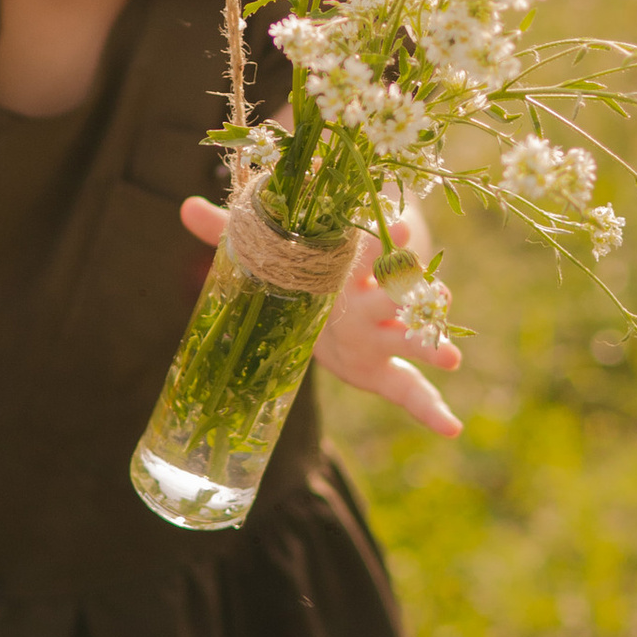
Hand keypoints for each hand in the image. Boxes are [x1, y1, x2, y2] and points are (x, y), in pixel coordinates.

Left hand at [180, 196, 462, 441]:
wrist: (339, 292)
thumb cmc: (304, 267)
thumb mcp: (271, 251)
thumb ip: (229, 231)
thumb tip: (184, 206)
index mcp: (347, 264)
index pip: (367, 245)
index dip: (381, 236)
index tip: (396, 224)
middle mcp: (372, 297)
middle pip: (396, 292)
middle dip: (413, 290)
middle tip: (431, 287)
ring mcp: (383, 333)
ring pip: (412, 337)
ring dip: (432, 345)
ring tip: (452, 358)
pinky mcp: (386, 368)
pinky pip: (412, 391)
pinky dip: (433, 410)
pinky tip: (452, 429)